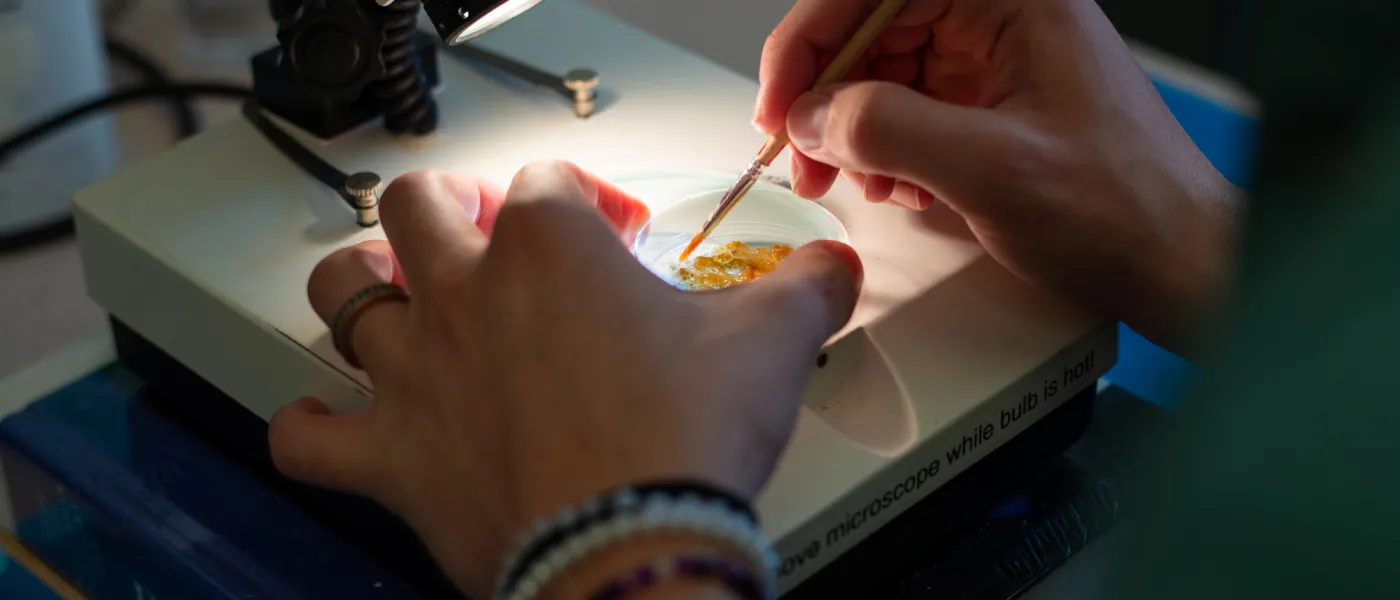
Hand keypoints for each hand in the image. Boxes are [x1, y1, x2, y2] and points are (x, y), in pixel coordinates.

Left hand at [267, 161, 862, 597]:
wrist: (633, 551)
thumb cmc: (684, 443)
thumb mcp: (773, 345)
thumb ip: (805, 290)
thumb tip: (831, 272)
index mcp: (551, 248)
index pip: (551, 178)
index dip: (591, 196)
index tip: (623, 233)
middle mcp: (467, 297)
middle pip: (416, 203)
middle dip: (448, 203)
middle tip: (483, 228)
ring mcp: (418, 375)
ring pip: (340, 293)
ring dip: (360, 286)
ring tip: (392, 293)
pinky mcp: (392, 458)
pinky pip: (309, 437)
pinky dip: (307, 427)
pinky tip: (323, 422)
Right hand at [756, 0, 1239, 352]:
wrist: (1176, 264)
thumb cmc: (1125, 210)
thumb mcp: (989, 169)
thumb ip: (887, 129)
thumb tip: (813, 115)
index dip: (813, 37)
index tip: (782, 95)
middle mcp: (1007, 15)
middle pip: (877, 27)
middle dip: (829, 92)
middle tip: (798, 149)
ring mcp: (1002, 58)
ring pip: (888, 70)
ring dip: (852, 128)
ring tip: (846, 179)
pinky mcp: (997, 102)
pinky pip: (915, 107)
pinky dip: (887, 148)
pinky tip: (893, 187)